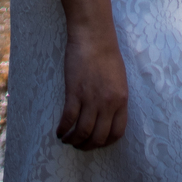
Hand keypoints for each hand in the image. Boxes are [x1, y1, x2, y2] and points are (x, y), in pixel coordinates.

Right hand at [58, 24, 128, 149]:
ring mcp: (90, 99)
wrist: (94, 36)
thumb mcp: (119, 79)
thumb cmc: (107, 53)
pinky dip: (63, 129)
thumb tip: (108, 115)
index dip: (106, 142)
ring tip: (68, 140)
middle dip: (88, 146)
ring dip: (74, 141)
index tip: (98, 143)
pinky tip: (60, 131)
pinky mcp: (74, 93)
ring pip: (82, 132)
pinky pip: (68, 119)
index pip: (117, 132)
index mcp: (121, 99)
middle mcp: (107, 103)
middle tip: (80, 145)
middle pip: (98, 136)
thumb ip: (115, 98)